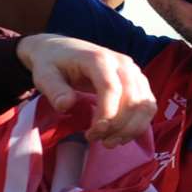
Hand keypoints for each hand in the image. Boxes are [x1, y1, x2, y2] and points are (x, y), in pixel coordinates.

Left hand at [15, 34, 156, 145]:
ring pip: (145, 104)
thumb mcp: (44, 75)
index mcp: (98, 58)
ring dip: (131, 129)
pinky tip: (120, 135)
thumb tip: (66, 105)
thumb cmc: (52, 64)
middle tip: (94, 139)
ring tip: (108, 142)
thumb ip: (54, 89)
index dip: (106, 114)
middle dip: (117, 126)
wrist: (62, 49)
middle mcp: (122, 63)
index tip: (92, 134)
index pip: (111, 88)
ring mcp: (134, 72)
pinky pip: (148, 105)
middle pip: (132, 98)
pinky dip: (138, 124)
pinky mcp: (138, 82)